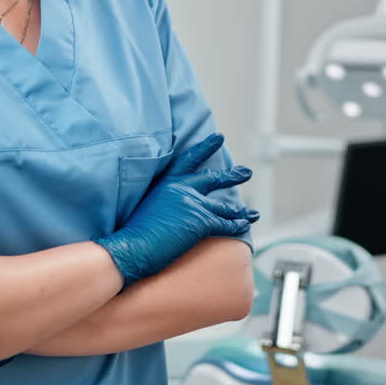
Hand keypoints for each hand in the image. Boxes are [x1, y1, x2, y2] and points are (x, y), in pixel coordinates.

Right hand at [93, 133, 258, 286]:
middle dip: (233, 175)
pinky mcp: (201, 222)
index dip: (206, 147)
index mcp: (167, 182)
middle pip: (214, 179)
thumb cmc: (133, 232)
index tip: (218, 138)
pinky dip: (237, 225)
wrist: (131, 246)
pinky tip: (245, 225)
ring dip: (241, 209)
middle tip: (246, 171)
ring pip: (225, 205)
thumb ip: (165, 200)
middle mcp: (182, 188)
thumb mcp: (148, 204)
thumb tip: (174, 207)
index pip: (190, 159)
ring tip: (254, 211)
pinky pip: (226, 224)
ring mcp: (193, 204)